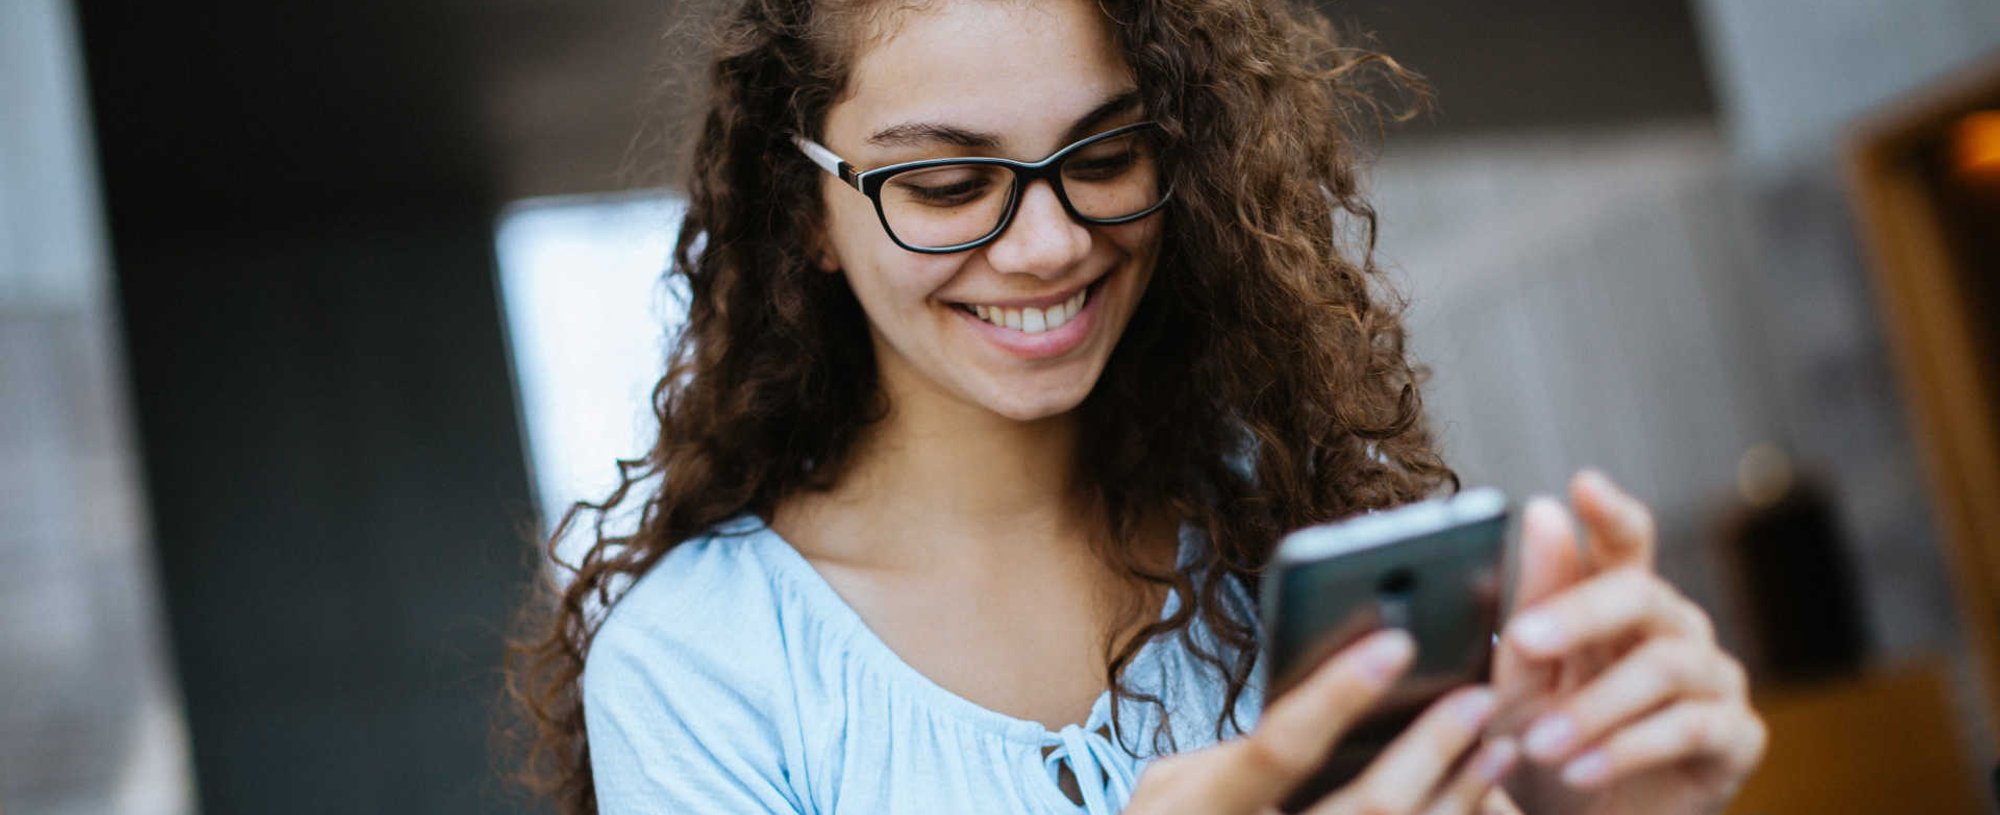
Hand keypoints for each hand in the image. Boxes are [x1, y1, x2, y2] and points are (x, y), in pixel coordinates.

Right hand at [1126, 629, 1520, 814]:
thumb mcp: (1168, 792)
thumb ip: (1229, 755)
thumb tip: (1324, 710)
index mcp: (1197, 812)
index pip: (1278, 748)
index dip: (1338, 696)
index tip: (1397, 644)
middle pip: (1365, 810)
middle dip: (1430, 749)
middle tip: (1478, 697)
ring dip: (1461, 796)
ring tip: (1498, 744)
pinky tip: (1479, 799)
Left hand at [1492, 471, 1765, 814]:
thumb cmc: (1548, 747)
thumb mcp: (1521, 682)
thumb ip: (1533, 606)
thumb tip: (1546, 512)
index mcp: (1623, 605)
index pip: (1627, 541)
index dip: (1611, 511)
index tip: (1583, 486)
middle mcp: (1678, 629)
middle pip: (1643, 593)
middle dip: (1579, 612)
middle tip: (1524, 639)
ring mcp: (1715, 680)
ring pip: (1664, 666)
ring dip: (1592, 706)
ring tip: (1538, 744)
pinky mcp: (1738, 737)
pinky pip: (1692, 727)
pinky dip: (1627, 748)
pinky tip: (1581, 770)